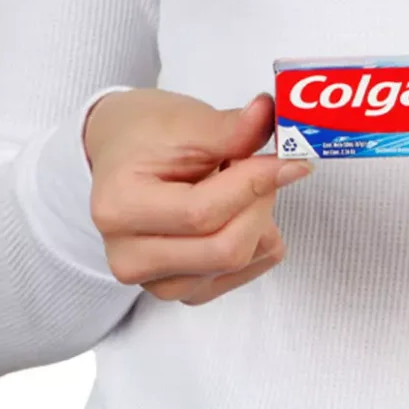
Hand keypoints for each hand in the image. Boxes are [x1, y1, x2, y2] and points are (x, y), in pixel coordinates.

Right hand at [84, 89, 312, 304]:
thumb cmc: (148, 137)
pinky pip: (251, 268)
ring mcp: (160, 283)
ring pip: (244, 259)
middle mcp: (131, 259)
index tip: (288, 161)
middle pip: (227, 249)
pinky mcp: (189, 290)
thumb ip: (233, 128)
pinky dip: (258, 233)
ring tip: (233, 183)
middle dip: (258, 201)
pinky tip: (234, 209)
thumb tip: (271, 117)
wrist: (125, 154)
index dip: (255, 185)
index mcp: (119, 210)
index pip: (202, 214)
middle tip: (256, 166)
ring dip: (258, 216)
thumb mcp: (187, 122)